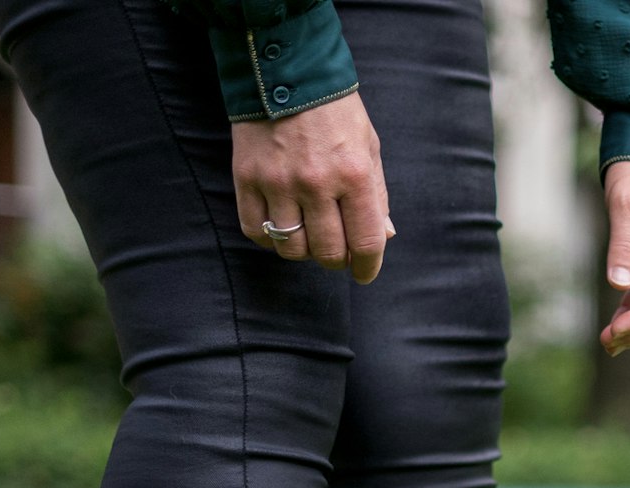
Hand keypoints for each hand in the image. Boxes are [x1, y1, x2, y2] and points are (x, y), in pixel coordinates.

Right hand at [233, 93, 392, 283]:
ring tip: (309, 233)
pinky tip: (280, 226)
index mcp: (355, 175)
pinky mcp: (246, 178)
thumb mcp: (369, 147)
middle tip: (337, 250)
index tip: (364, 273)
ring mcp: (278, 182)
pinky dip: (269, 239)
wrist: (285, 70)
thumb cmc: (335, 111)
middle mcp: (316, 183)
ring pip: (291, 248)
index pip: (365, 242)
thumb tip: (383, 237)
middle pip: (327, 252)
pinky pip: (255, 231)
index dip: (368, 267)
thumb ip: (376, 195)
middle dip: (336, 259)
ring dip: (303, 250)